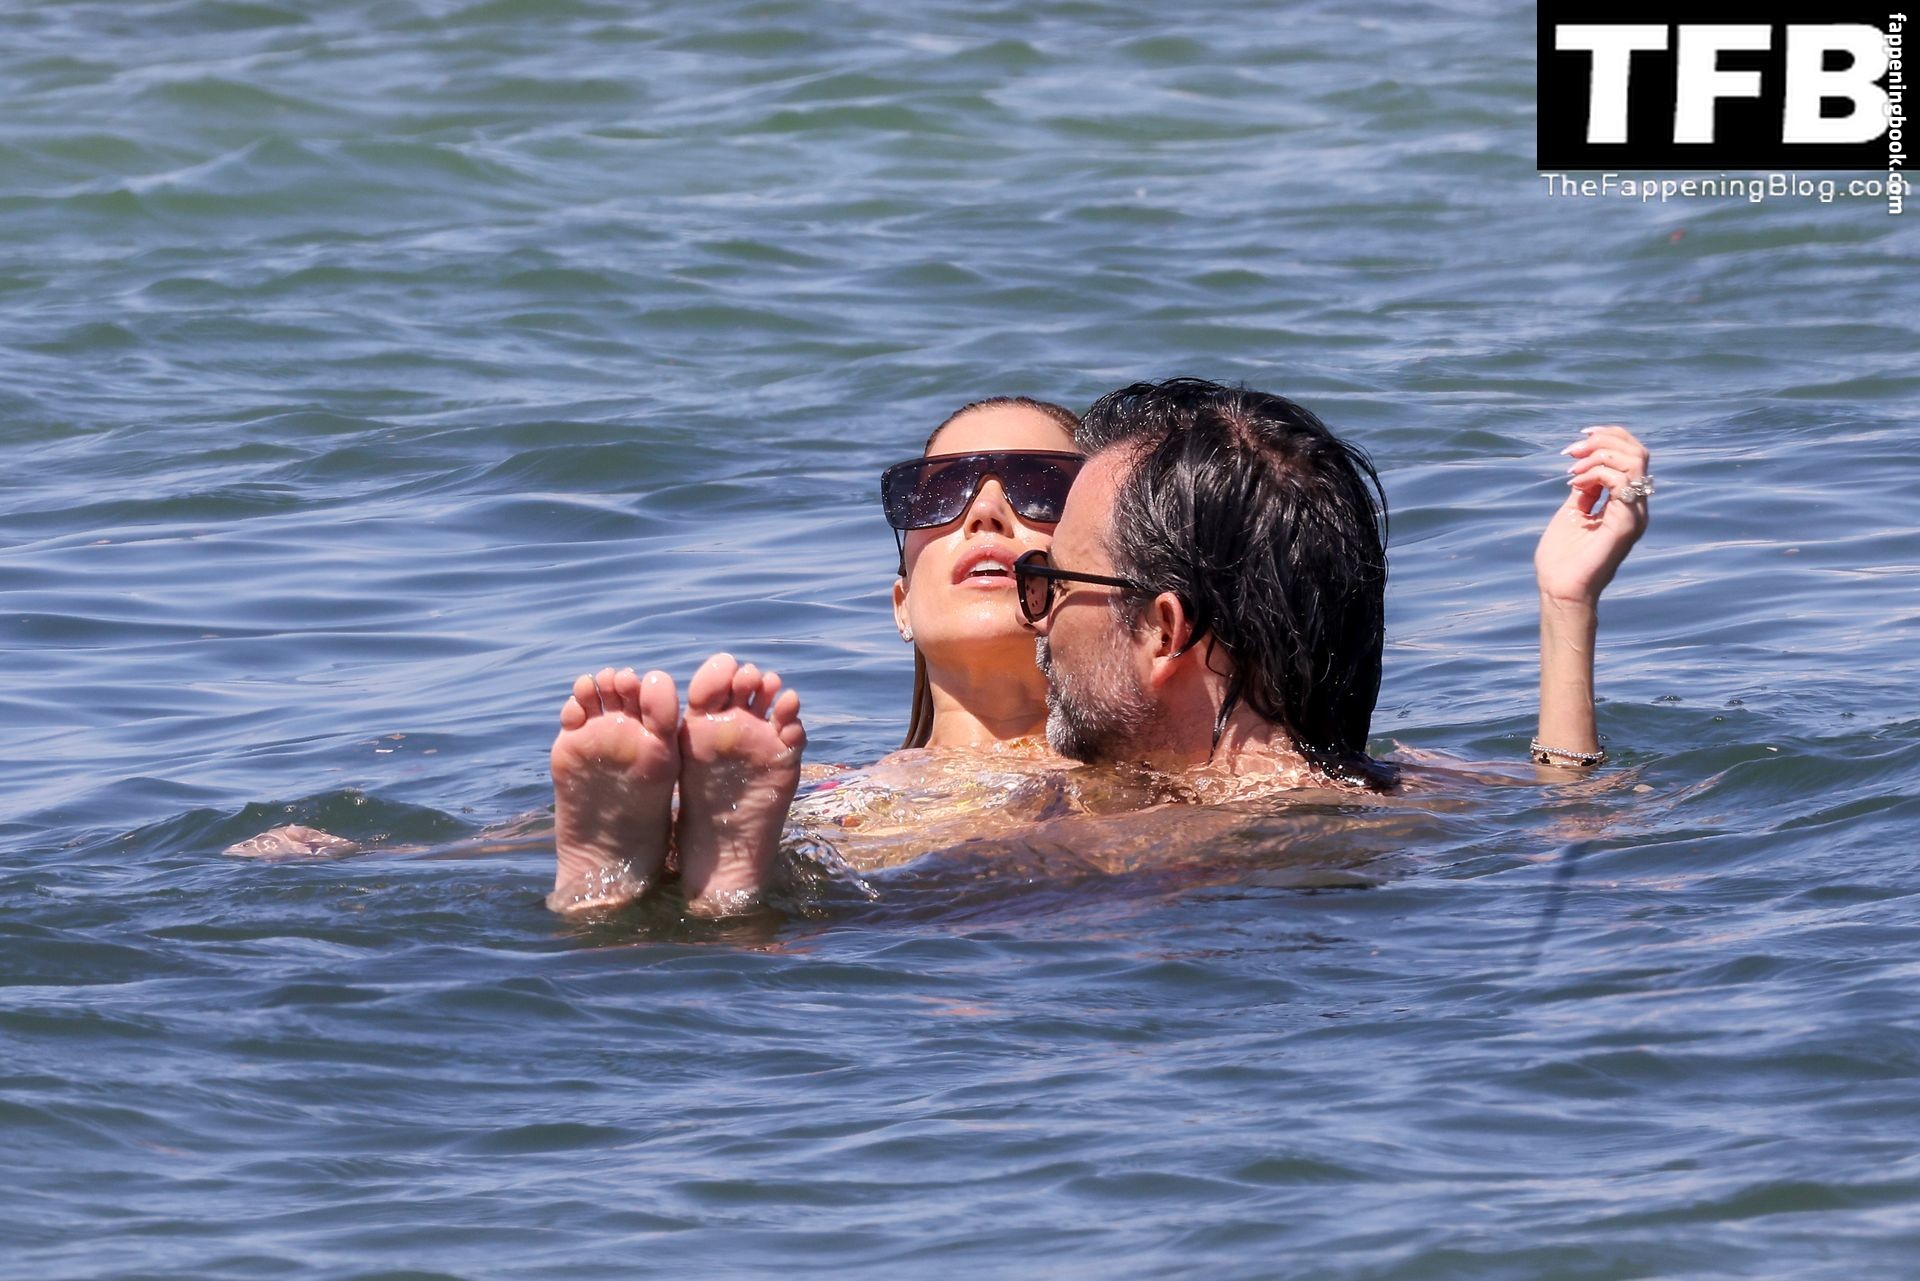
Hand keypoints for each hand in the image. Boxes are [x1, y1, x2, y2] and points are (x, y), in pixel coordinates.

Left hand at [1535, 425, 1650, 606]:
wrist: (1560, 588)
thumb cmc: (1563, 557)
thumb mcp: (1573, 511)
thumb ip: (1587, 488)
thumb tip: (1587, 465)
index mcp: (1626, 503)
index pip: (1633, 455)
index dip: (1609, 437)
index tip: (1578, 439)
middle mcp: (1636, 507)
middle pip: (1638, 451)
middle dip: (1603, 441)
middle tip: (1572, 452)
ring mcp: (1635, 514)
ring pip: (1634, 460)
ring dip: (1598, 456)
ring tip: (1572, 470)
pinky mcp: (1626, 523)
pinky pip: (1622, 481)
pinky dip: (1597, 473)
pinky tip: (1575, 483)